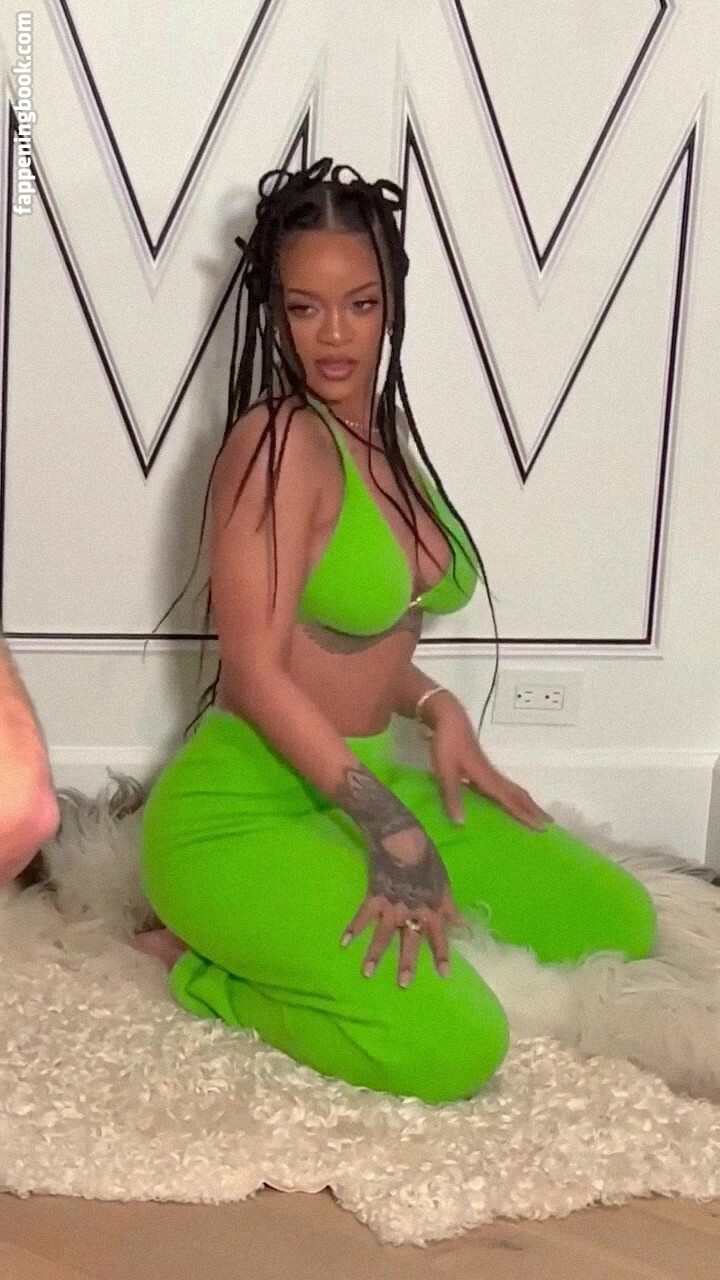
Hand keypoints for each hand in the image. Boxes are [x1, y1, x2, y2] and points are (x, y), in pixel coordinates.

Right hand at [340, 814, 465, 986]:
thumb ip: (449, 906)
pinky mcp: (374, 895)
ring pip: (384, 934)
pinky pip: (363, 916)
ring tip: (367, 973)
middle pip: (410, 940)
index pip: (439, 935)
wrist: (401, 834)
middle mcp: (414, 909)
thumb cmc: (426, 854)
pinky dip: (353, 929)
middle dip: (407, 963)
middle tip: (404, 985)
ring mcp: (393, 904)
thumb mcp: (443, 880)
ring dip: (375, 954)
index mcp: (433, 905)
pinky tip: (344, 943)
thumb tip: (462, 926)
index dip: (442, 954)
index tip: (444, 975)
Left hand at [424, 692, 551, 830]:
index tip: (542, 827)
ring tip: (536, 814)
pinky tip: (508, 800)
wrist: (449, 718)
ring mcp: (489, 770)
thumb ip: (453, 797)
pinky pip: (503, 785)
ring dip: (525, 802)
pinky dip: (512, 795)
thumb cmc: (447, 745)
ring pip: (512, 789)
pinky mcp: (483, 767)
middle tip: (549, 823)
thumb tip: (462, 824)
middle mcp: (492, 776)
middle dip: (533, 809)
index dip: (525, 814)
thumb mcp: (446, 772)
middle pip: (517, 794)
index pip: (510, 800)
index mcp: (487, 778)